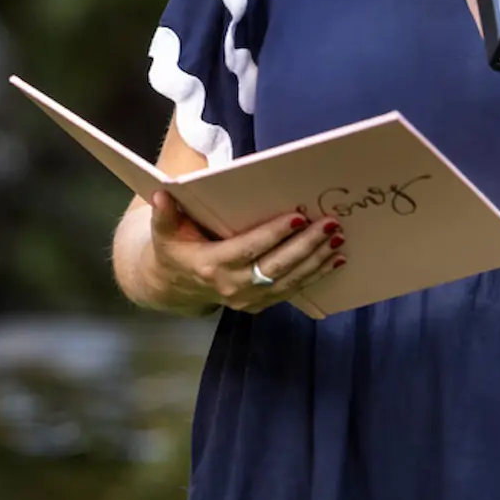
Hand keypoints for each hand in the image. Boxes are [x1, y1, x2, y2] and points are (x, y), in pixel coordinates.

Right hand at [148, 190, 345, 314]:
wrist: (173, 286)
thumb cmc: (174, 248)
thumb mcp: (163, 232)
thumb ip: (164, 215)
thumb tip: (162, 194)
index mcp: (211, 266)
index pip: (248, 249)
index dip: (273, 234)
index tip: (297, 216)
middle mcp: (233, 286)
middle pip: (276, 267)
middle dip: (306, 246)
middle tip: (330, 225)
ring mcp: (248, 299)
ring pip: (289, 281)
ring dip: (316, 261)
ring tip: (338, 240)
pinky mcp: (260, 304)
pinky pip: (292, 290)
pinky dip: (315, 275)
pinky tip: (335, 259)